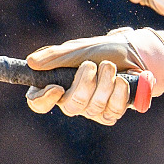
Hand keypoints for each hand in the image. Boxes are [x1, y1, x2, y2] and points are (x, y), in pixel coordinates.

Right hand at [25, 27, 163, 111]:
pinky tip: (122, 80)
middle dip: (84, 84)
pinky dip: (119, 92)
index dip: (43, 100)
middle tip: (91, 64)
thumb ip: (54, 56)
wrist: (131, 52)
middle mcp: (71, 101)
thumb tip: (31, 62)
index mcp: (56, 85)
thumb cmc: (100, 50)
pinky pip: (112, 111)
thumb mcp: (75, 49)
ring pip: (93, 107)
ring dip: (105, 82)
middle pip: (70, 106)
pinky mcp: (111, 113)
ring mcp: (91, 110)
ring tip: (110, 65)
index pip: (38, 103)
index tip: (56, 88)